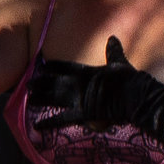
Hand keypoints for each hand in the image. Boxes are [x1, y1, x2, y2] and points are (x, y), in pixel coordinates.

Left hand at [23, 36, 158, 130]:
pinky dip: (49, 123)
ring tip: (29, 99)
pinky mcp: (82, 113)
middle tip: (28, 84)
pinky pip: (62, 119)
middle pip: (54, 82)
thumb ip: (113, 52)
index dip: (53, 66)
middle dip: (40, 83)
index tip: (43, 65)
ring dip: (40, 99)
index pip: (65, 67)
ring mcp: (78, 99)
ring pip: (53, 98)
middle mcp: (77, 84)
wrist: (135, 96)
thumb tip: (113, 37)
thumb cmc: (130, 80)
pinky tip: (36, 126)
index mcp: (86, 71)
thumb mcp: (119, 63)